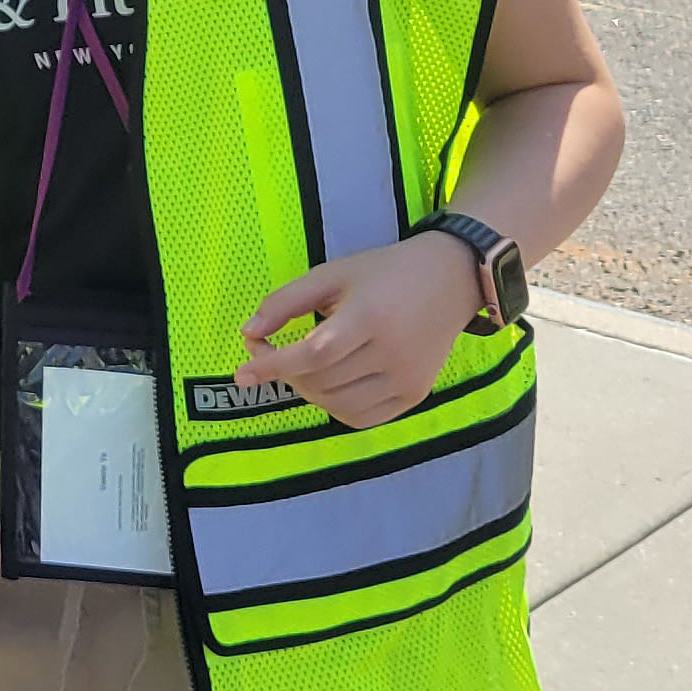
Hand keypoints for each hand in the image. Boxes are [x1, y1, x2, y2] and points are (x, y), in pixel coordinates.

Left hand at [245, 234, 483, 428]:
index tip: (242, 372)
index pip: (315, 354)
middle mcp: (393, 354)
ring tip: (301, 365)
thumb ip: (286, 302)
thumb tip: (248, 334)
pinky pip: (361, 417)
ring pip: (337, 405)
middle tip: (269, 351)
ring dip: (306, 391)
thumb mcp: (331, 274)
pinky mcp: (415, 395)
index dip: (274, 365)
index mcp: (370, 317)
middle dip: (284, 372)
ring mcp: (408, 379)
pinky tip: (327, 383)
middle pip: (322, 381)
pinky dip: (334, 406)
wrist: (449, 281)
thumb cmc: (383, 273)